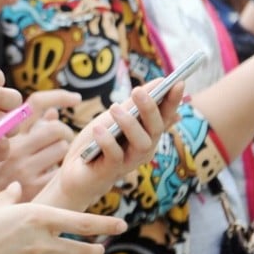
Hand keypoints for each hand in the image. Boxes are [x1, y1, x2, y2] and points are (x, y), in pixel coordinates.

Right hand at [0, 90, 79, 198]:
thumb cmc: (2, 170)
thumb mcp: (10, 145)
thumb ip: (32, 128)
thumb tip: (55, 113)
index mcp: (8, 131)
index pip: (36, 104)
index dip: (59, 97)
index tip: (76, 98)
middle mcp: (15, 147)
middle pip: (56, 128)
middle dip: (65, 134)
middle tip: (64, 141)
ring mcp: (24, 167)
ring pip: (62, 148)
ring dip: (63, 153)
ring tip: (54, 159)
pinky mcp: (33, 186)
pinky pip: (59, 170)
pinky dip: (59, 171)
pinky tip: (51, 175)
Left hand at [36, 81, 182, 211]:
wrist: (75, 170)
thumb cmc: (99, 141)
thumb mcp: (115, 117)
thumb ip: (135, 103)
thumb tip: (160, 82)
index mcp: (147, 133)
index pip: (165, 116)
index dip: (173, 101)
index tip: (178, 83)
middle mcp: (144, 148)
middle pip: (156, 129)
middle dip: (149, 108)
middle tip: (137, 90)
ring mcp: (130, 161)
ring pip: (141, 143)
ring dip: (129, 123)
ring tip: (114, 107)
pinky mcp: (111, 171)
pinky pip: (115, 156)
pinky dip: (107, 141)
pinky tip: (98, 130)